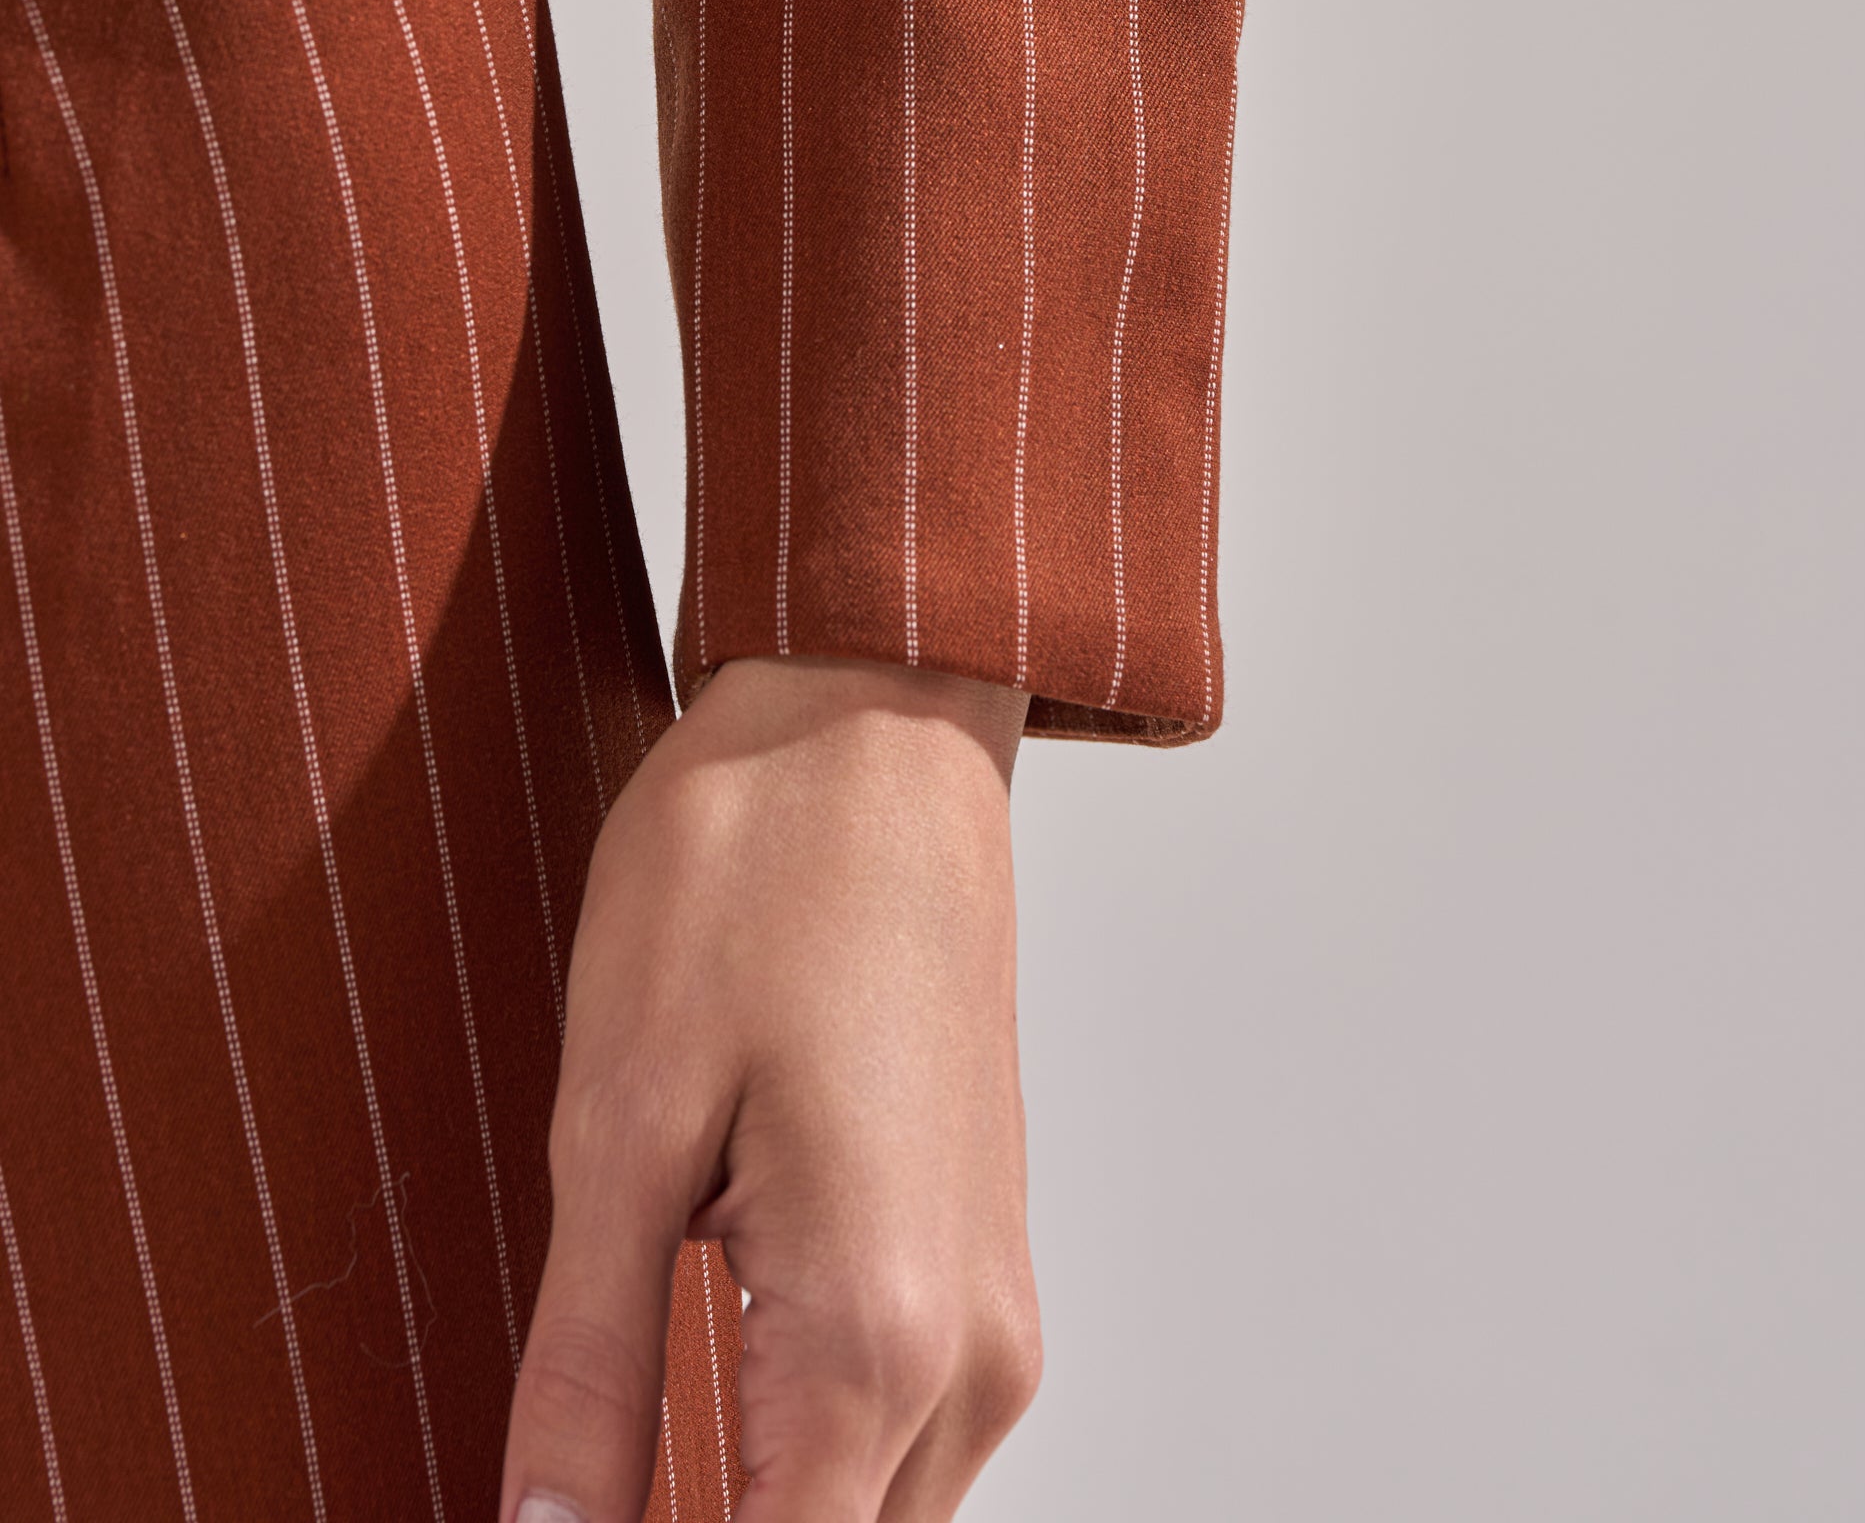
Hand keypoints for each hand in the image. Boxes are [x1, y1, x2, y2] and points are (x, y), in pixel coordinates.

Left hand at [499, 654, 1040, 1522]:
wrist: (879, 719)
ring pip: (883, 1516)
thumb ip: (587, 1368)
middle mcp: (971, 1349)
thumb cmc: (753, 873)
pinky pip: (910, 1436)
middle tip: (571, 1485)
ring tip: (628, 1462)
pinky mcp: (986, 1256)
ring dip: (770, 1517)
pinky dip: (815, 1463)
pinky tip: (714, 1404)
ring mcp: (997, 1304)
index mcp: (876, 1330)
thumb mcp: (618, 1122)